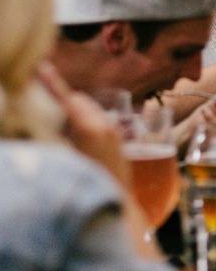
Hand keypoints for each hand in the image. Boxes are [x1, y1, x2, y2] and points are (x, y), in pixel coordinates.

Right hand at [37, 61, 129, 188]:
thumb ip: (53, 137)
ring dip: (76, 112)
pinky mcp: (119, 139)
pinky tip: (80, 141)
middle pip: (79, 100)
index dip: (51, 83)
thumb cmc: (86, 184)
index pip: (67, 98)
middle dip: (64, 102)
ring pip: (90, 110)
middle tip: (49, 111)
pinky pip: (99, 121)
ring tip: (66, 133)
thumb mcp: (64, 160)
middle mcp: (105, 125)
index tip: (41, 67)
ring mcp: (115, 131)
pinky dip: (87, 122)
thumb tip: (42, 122)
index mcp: (89, 129)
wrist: (117, 204)